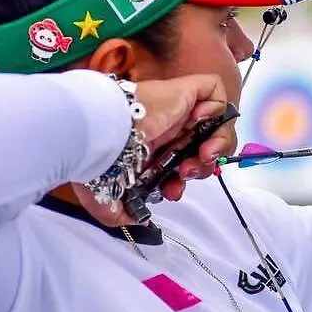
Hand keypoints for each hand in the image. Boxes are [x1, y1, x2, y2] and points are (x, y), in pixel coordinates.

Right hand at [72, 74, 235, 223]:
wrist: (100, 134)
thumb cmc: (95, 159)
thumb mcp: (102, 198)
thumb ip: (119, 213)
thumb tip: (138, 221)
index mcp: (149, 145)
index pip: (179, 161)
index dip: (183, 178)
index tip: (173, 190)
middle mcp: (165, 126)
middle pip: (201, 146)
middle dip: (202, 167)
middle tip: (186, 173)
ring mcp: (176, 108)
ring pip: (215, 123)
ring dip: (217, 145)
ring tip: (200, 154)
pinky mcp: (185, 90)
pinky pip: (213, 90)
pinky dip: (216, 107)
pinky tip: (198, 122)